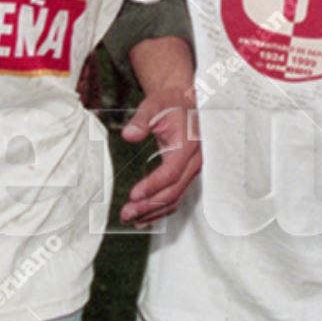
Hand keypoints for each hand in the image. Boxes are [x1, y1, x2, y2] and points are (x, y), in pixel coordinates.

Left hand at [120, 88, 200, 226]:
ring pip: (175, 198)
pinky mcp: (187, 174)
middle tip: (126, 213)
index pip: (171, 172)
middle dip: (149, 205)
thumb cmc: (170, 103)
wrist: (185, 101)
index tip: (133, 195)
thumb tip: (129, 135)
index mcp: (189, 144)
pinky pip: (176, 196)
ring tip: (131, 218)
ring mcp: (193, 170)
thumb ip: (141, 120)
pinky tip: (145, 217)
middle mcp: (195, 161)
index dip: (152, 186)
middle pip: (173, 191)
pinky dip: (161, 209)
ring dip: (154, 211)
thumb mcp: (154, 105)